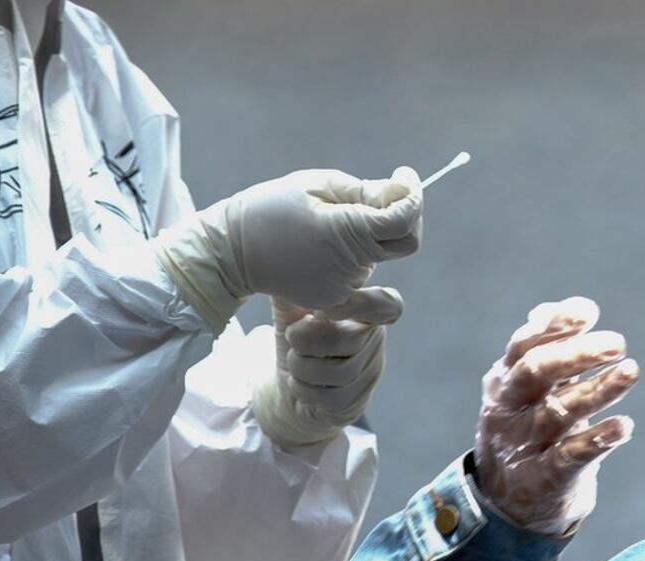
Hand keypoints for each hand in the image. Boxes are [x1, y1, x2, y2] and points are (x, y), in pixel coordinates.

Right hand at [152, 167, 421, 331]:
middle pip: (404, 243)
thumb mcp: (318, 184)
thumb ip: (367, 191)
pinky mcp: (335, 300)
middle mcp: (350, 268)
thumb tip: (404, 195)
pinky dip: (358, 253)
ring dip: (374, 233)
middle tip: (383, 192)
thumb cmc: (272, 207)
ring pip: (382, 256)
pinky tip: (330, 239)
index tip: (403, 176)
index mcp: (346, 233)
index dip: (413, 194)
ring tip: (336, 216)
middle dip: (403, 214)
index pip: (404, 219)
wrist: (231, 252)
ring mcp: (343, 289)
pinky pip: (362, 274)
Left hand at [252, 287, 401, 448]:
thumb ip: (295, 286)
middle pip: (347, 340)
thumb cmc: (296, 335)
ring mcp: (368, 374)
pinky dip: (302, 389)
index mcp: (366, 310)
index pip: (389, 306)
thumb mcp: (292, 308)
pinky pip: (331, 397)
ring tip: (293, 359)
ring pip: (338, 372)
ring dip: (300, 366)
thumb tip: (286, 262)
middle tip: (292, 336)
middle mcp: (374, 341)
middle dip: (306, 340)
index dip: (362, 305)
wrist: (287, 381)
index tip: (323, 309)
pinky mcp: (354, 402)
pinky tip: (297, 382)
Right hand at [474, 296, 639, 534]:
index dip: (555, 327)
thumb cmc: (527, 433)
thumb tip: (562, 307)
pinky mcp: (541, 480)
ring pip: (558, 412)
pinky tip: (624, 426)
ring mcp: (522, 446)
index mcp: (504, 381)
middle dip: (576, 354)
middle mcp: (508, 410)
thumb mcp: (528, 392)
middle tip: (617, 343)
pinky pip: (569, 457)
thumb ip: (547, 350)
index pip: (524, 346)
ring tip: (632, 371)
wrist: (507, 505)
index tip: (588, 312)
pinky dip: (597, 440)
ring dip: (597, 390)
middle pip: (535, 373)